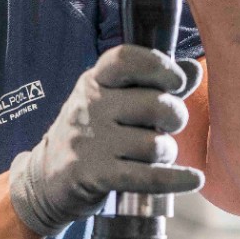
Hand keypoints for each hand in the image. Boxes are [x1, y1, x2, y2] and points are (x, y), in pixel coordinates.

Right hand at [9, 45, 204, 236]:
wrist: (45, 177)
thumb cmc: (89, 134)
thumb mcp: (110, 101)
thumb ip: (153, 86)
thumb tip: (194, 69)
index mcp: (93, 82)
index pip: (125, 59)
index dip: (159, 67)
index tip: (176, 82)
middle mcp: (89, 107)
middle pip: (155, 105)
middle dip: (175, 117)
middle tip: (168, 126)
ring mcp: (90, 142)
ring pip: (156, 144)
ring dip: (167, 152)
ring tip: (157, 154)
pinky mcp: (95, 175)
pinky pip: (149, 177)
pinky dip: (177, 179)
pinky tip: (193, 179)